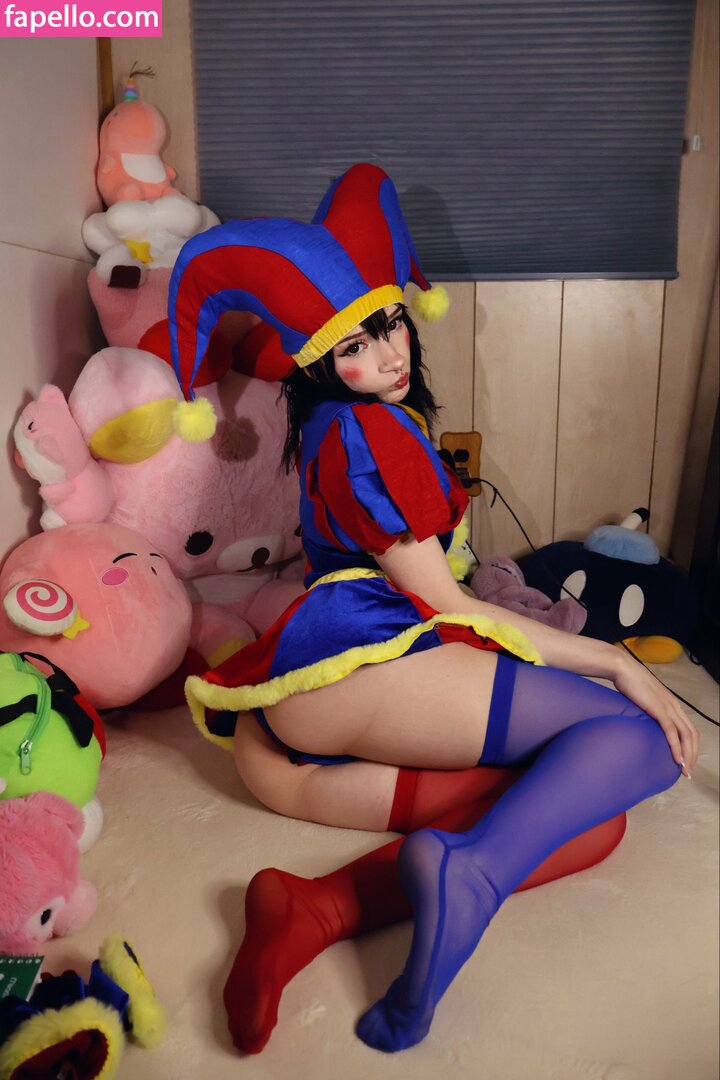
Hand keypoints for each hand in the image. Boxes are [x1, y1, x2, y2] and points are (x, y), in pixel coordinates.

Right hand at [613, 653, 698, 775]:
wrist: (623, 669)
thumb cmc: (629, 682)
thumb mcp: (643, 699)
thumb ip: (648, 710)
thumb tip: (643, 722)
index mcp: (672, 704)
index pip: (689, 729)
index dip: (691, 746)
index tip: (686, 760)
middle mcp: (674, 706)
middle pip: (692, 735)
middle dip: (692, 755)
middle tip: (687, 771)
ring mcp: (668, 708)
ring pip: (686, 735)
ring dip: (687, 754)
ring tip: (684, 770)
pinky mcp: (659, 709)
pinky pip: (671, 732)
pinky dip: (676, 747)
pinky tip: (676, 759)